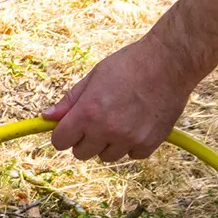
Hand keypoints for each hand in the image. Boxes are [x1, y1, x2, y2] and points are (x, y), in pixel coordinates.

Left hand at [43, 36, 194, 161]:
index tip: (71, 127)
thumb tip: (46, 117)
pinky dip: (132, 145)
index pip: (60, 142)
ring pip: (106, 157)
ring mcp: (129, 139)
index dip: (64, 134)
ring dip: (108, 144)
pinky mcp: (149, 143)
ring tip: (121, 119)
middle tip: (100, 119)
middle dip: (85, 140)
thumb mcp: (93, 77)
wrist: (171, 61)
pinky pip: (131, 155)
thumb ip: (69, 101)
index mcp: (87, 113)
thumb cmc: (130, 64)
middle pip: (81, 153)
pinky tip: (138, 124)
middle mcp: (106, 130)